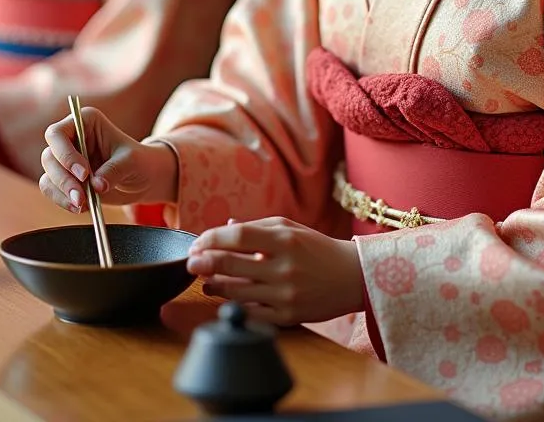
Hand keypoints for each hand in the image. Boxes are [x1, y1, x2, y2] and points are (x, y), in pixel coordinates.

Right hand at [40, 107, 177, 211]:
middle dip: (64, 180)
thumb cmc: (139, 161)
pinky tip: (81, 207)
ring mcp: (66, 159)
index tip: (84, 173)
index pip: (58, 134)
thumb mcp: (132, 162)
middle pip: (49, 157)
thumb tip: (96, 186)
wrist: (143, 179)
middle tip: (81, 197)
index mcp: (86, 122)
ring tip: (82, 205)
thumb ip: (114, 170)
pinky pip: (51, 190)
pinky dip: (62, 200)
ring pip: (48, 175)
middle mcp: (71, 138)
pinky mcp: (66, 179)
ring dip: (62, 193)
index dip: (65, 154)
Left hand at [187, 217, 364, 326]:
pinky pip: (251, 312)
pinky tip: (225, 298)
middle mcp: (284, 267)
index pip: (237, 236)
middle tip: (191, 263)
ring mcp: (285, 294)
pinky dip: (233, 305)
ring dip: (213, 286)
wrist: (352, 277)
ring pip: (236, 291)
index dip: (211, 238)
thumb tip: (226, 228)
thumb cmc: (317, 248)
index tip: (197, 243)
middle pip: (231, 264)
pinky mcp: (288, 316)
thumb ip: (256, 227)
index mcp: (284, 239)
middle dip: (203, 262)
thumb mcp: (290, 228)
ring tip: (205, 282)